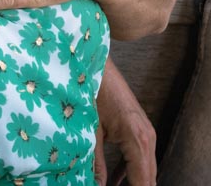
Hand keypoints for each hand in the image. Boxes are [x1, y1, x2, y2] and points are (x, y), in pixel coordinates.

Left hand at [94, 58, 156, 185]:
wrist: (96, 66)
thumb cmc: (92, 94)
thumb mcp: (91, 131)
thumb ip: (96, 162)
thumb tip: (97, 184)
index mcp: (137, 139)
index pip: (143, 180)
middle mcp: (148, 137)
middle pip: (149, 176)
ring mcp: (146, 132)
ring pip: (146, 167)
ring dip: (135, 180)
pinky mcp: (139, 128)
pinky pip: (140, 156)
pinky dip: (131, 169)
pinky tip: (116, 179)